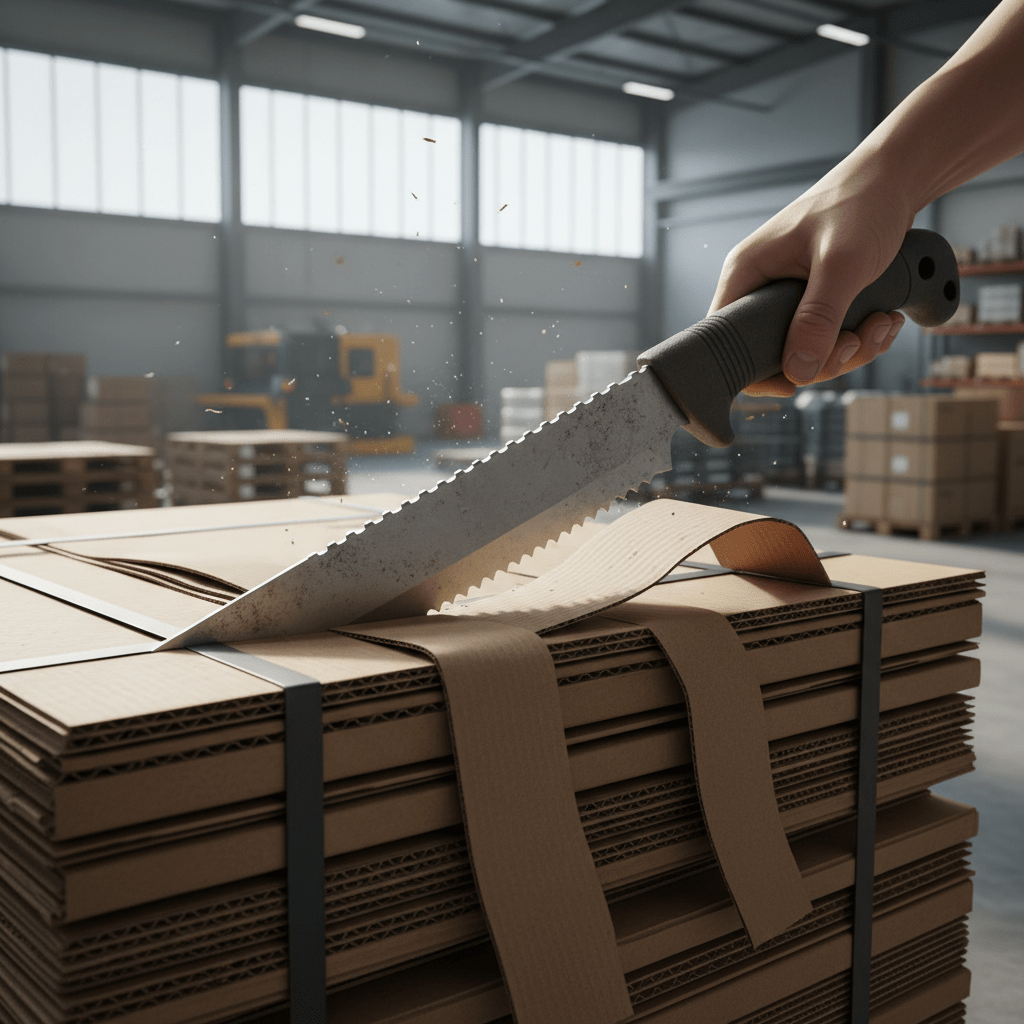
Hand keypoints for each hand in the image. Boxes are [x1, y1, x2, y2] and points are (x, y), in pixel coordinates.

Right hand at [708, 170, 911, 396]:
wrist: (898, 178)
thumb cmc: (862, 203)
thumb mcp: (841, 264)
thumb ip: (818, 319)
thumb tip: (799, 372)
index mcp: (746, 274)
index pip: (727, 342)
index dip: (757, 371)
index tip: (798, 378)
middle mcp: (760, 287)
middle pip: (774, 354)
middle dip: (824, 359)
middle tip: (858, 340)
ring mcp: (788, 296)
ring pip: (807, 351)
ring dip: (852, 349)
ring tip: (882, 323)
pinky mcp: (815, 300)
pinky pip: (829, 338)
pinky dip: (861, 338)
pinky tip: (884, 318)